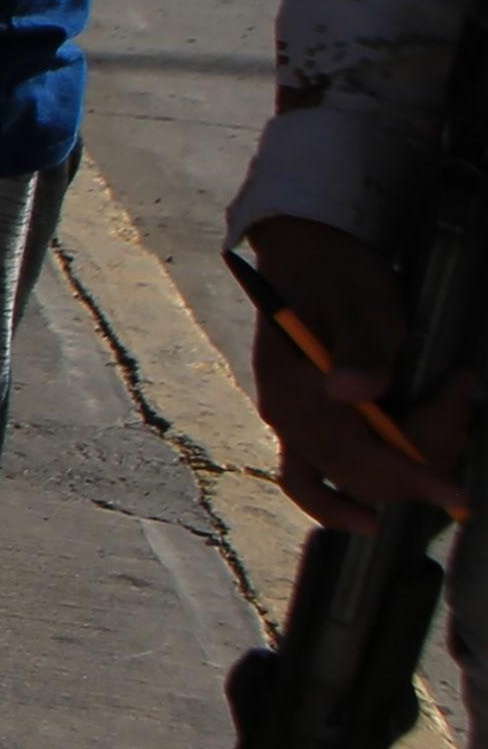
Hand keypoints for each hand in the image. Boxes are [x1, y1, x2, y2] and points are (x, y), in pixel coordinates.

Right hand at [247, 213, 467, 531]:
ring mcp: (294, 426)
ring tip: (447, 404)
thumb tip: (350, 394)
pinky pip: (327, 479)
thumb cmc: (337, 274)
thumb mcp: (362, 301)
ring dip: (412, 461)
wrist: (308, 253)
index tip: (455, 494)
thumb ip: (360, 350)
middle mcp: (287, 420)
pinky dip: (369, 485)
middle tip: (460, 400)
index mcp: (294, 392)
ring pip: (354, 480)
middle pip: (360, 476)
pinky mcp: (307, 426)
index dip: (408, 480)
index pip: (352, 457)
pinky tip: (395, 487)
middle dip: (423, 459)